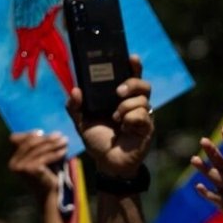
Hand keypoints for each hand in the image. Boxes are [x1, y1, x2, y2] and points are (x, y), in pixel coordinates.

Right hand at [7, 130, 68, 198]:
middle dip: (46, 138)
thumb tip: (47, 132)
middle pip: (29, 143)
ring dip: (53, 144)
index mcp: (13, 160)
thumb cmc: (47, 178)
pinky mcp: (31, 169)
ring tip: (64, 141)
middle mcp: (14, 163)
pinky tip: (65, 151)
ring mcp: (21, 167)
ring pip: (39, 149)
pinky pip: (45, 157)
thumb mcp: (41, 161)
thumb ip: (39, 149)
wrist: (50, 197)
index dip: (29, 134)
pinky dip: (56, 153)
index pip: (16, 140)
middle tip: (59, 135)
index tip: (42, 131)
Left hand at [68, 54, 152, 178]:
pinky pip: (143, 115)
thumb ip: (74, 106)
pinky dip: (130, 119)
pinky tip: (124, 128)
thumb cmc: (98, 141)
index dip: (133, 66)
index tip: (131, 57)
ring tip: (116, 118)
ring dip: (125, 106)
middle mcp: (134, 104)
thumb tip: (75, 90)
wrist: (108, 164)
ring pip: (142, 99)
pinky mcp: (148, 128)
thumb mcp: (81, 122)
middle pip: (143, 84)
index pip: (130, 76)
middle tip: (118, 91)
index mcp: (119, 98)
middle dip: (132, 83)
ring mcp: (143, 116)